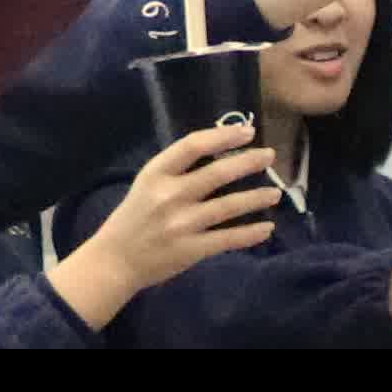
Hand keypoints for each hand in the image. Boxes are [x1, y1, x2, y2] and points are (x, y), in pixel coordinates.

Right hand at [51, 120, 283, 330]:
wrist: (115, 260)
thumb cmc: (136, 216)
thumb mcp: (148, 184)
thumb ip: (178, 170)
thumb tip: (221, 150)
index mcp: (156, 173)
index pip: (193, 145)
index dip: (224, 136)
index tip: (247, 132)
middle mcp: (169, 195)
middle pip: (218, 173)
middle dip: (249, 162)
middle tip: (270, 156)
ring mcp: (181, 224)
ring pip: (229, 206)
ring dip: (257, 198)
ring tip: (276, 193)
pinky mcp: (191, 249)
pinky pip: (229, 238)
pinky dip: (251, 233)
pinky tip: (268, 228)